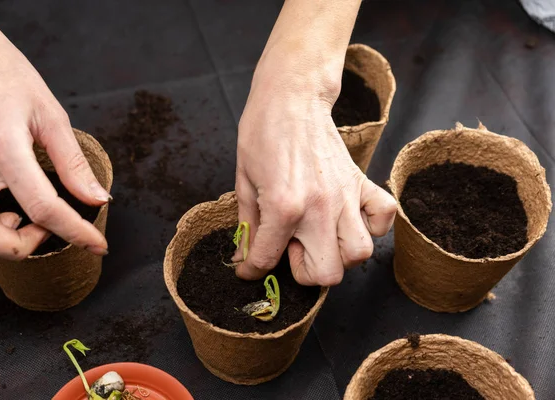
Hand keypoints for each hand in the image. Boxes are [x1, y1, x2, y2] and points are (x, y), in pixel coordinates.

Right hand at [0, 1, 108, 259]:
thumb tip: (95, 196)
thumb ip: (72, 161)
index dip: (75, 232)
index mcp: (1, 146)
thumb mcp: (48, 113)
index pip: (42, 207)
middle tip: (44, 230)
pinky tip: (4, 203)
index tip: (96, 244)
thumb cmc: (2, 72)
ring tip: (25, 215)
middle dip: (17, 245)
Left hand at [234, 51, 395, 286]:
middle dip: (305, 271)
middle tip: (292, 248)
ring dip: (339, 255)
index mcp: (283, 206)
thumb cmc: (262, 132)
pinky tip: (351, 219)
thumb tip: (245, 258)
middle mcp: (319, 208)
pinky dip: (372, 226)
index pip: (267, 259)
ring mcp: (345, 196)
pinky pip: (384, 217)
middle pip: (327, 274)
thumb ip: (248, 225)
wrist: (291, 97)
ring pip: (360, 254)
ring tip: (321, 237)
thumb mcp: (243, 181)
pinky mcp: (362, 182)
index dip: (252, 270)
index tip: (250, 269)